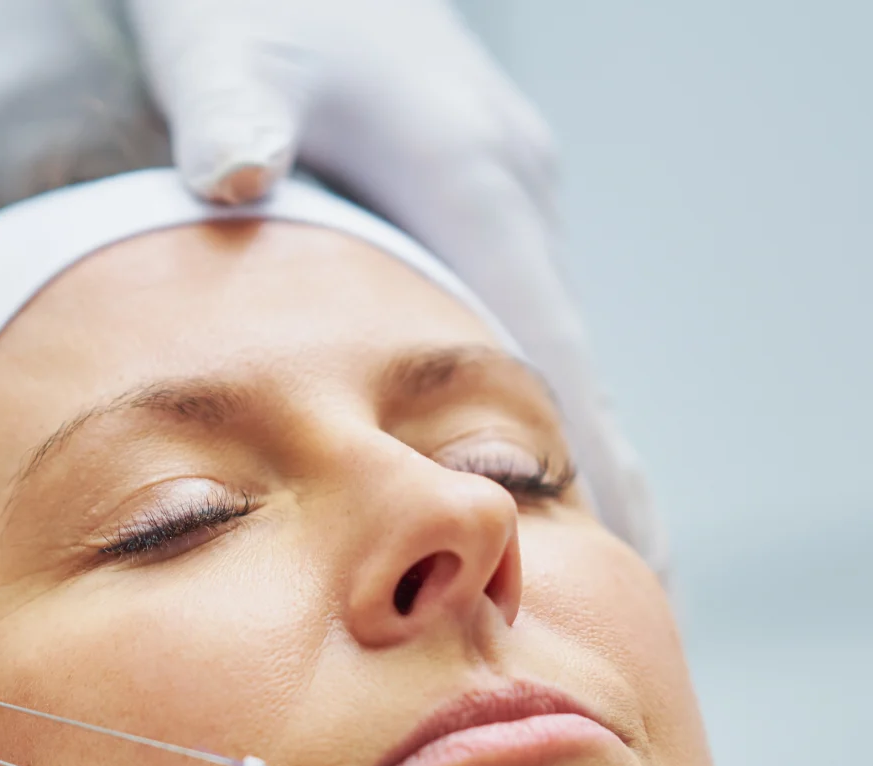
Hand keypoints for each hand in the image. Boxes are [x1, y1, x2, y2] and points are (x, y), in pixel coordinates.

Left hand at [126, 0, 663, 566]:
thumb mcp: (228, 50)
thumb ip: (232, 118)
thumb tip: (236, 176)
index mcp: (469, 179)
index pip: (548, 356)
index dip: (591, 467)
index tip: (626, 564)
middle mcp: (510, 190)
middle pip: (576, 368)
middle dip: (615, 484)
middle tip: (645, 603)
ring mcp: (503, 187)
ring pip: (551, 343)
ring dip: (580, 447)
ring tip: (606, 566)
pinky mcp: (479, 188)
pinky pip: (521, 311)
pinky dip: (535, 394)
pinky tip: (530, 465)